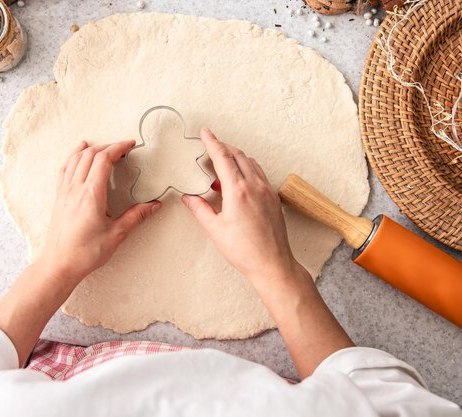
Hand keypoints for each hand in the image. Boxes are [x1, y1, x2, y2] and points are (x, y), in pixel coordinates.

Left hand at [37, 140, 160, 283]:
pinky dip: (73, 156)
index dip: (118, 147)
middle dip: (108, 146)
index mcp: (91, 194)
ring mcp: (64, 192)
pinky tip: (77, 154)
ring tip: (103, 146)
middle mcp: (75, 189)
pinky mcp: (59, 198)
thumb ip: (136, 216)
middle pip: (90, 155)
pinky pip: (65, 169)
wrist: (59, 265)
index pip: (104, 159)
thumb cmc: (85, 252)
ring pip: (75, 159)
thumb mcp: (116, 234)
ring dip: (91, 149)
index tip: (130, 145)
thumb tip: (154, 205)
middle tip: (122, 148)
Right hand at [182, 128, 306, 295]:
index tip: (205, 132)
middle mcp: (255, 186)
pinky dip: (247, 170)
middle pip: (238, 155)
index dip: (212, 142)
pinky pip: (260, 174)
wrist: (272, 264)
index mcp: (238, 191)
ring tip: (221, 167)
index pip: (223, 157)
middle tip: (211, 146)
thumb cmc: (245, 251)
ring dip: (236, 158)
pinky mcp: (274, 198)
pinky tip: (238, 182)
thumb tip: (188, 197)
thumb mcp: (215, 229)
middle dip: (223, 147)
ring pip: (251, 163)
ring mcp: (267, 191)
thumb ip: (199, 209)